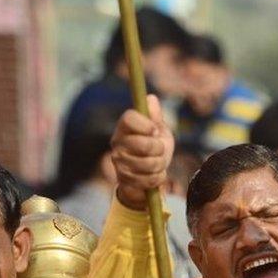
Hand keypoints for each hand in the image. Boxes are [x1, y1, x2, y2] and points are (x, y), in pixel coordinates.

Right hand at [111, 95, 173, 210]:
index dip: (145, 124)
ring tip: (158, 162)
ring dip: (160, 164)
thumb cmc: (154, 148)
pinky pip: (148, 179)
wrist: (147, 174)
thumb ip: (155, 116)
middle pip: (142, 144)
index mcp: (125, 126)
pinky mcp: (123, 179)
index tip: (155, 130)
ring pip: (148, 164)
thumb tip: (151, 98)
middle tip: (159, 149)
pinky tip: (155, 174)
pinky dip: (158, 177)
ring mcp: (118, 162)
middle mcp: (117, 143)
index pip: (129, 118)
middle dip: (159, 149)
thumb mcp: (158, 130)